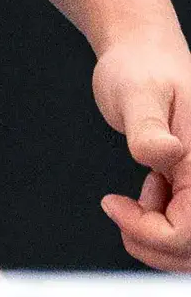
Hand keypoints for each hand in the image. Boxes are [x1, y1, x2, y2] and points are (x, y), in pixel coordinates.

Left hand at [93, 29, 190, 268]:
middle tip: (119, 207)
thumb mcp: (136, 93)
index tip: (113, 205)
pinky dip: (164, 228)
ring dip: (158, 239)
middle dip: (152, 242)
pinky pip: (189, 231)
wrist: (144, 54)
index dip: (151, 233)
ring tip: (137, 198)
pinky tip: (150, 194)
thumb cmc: (139, 68)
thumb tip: (164, 154)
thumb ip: (148, 129)